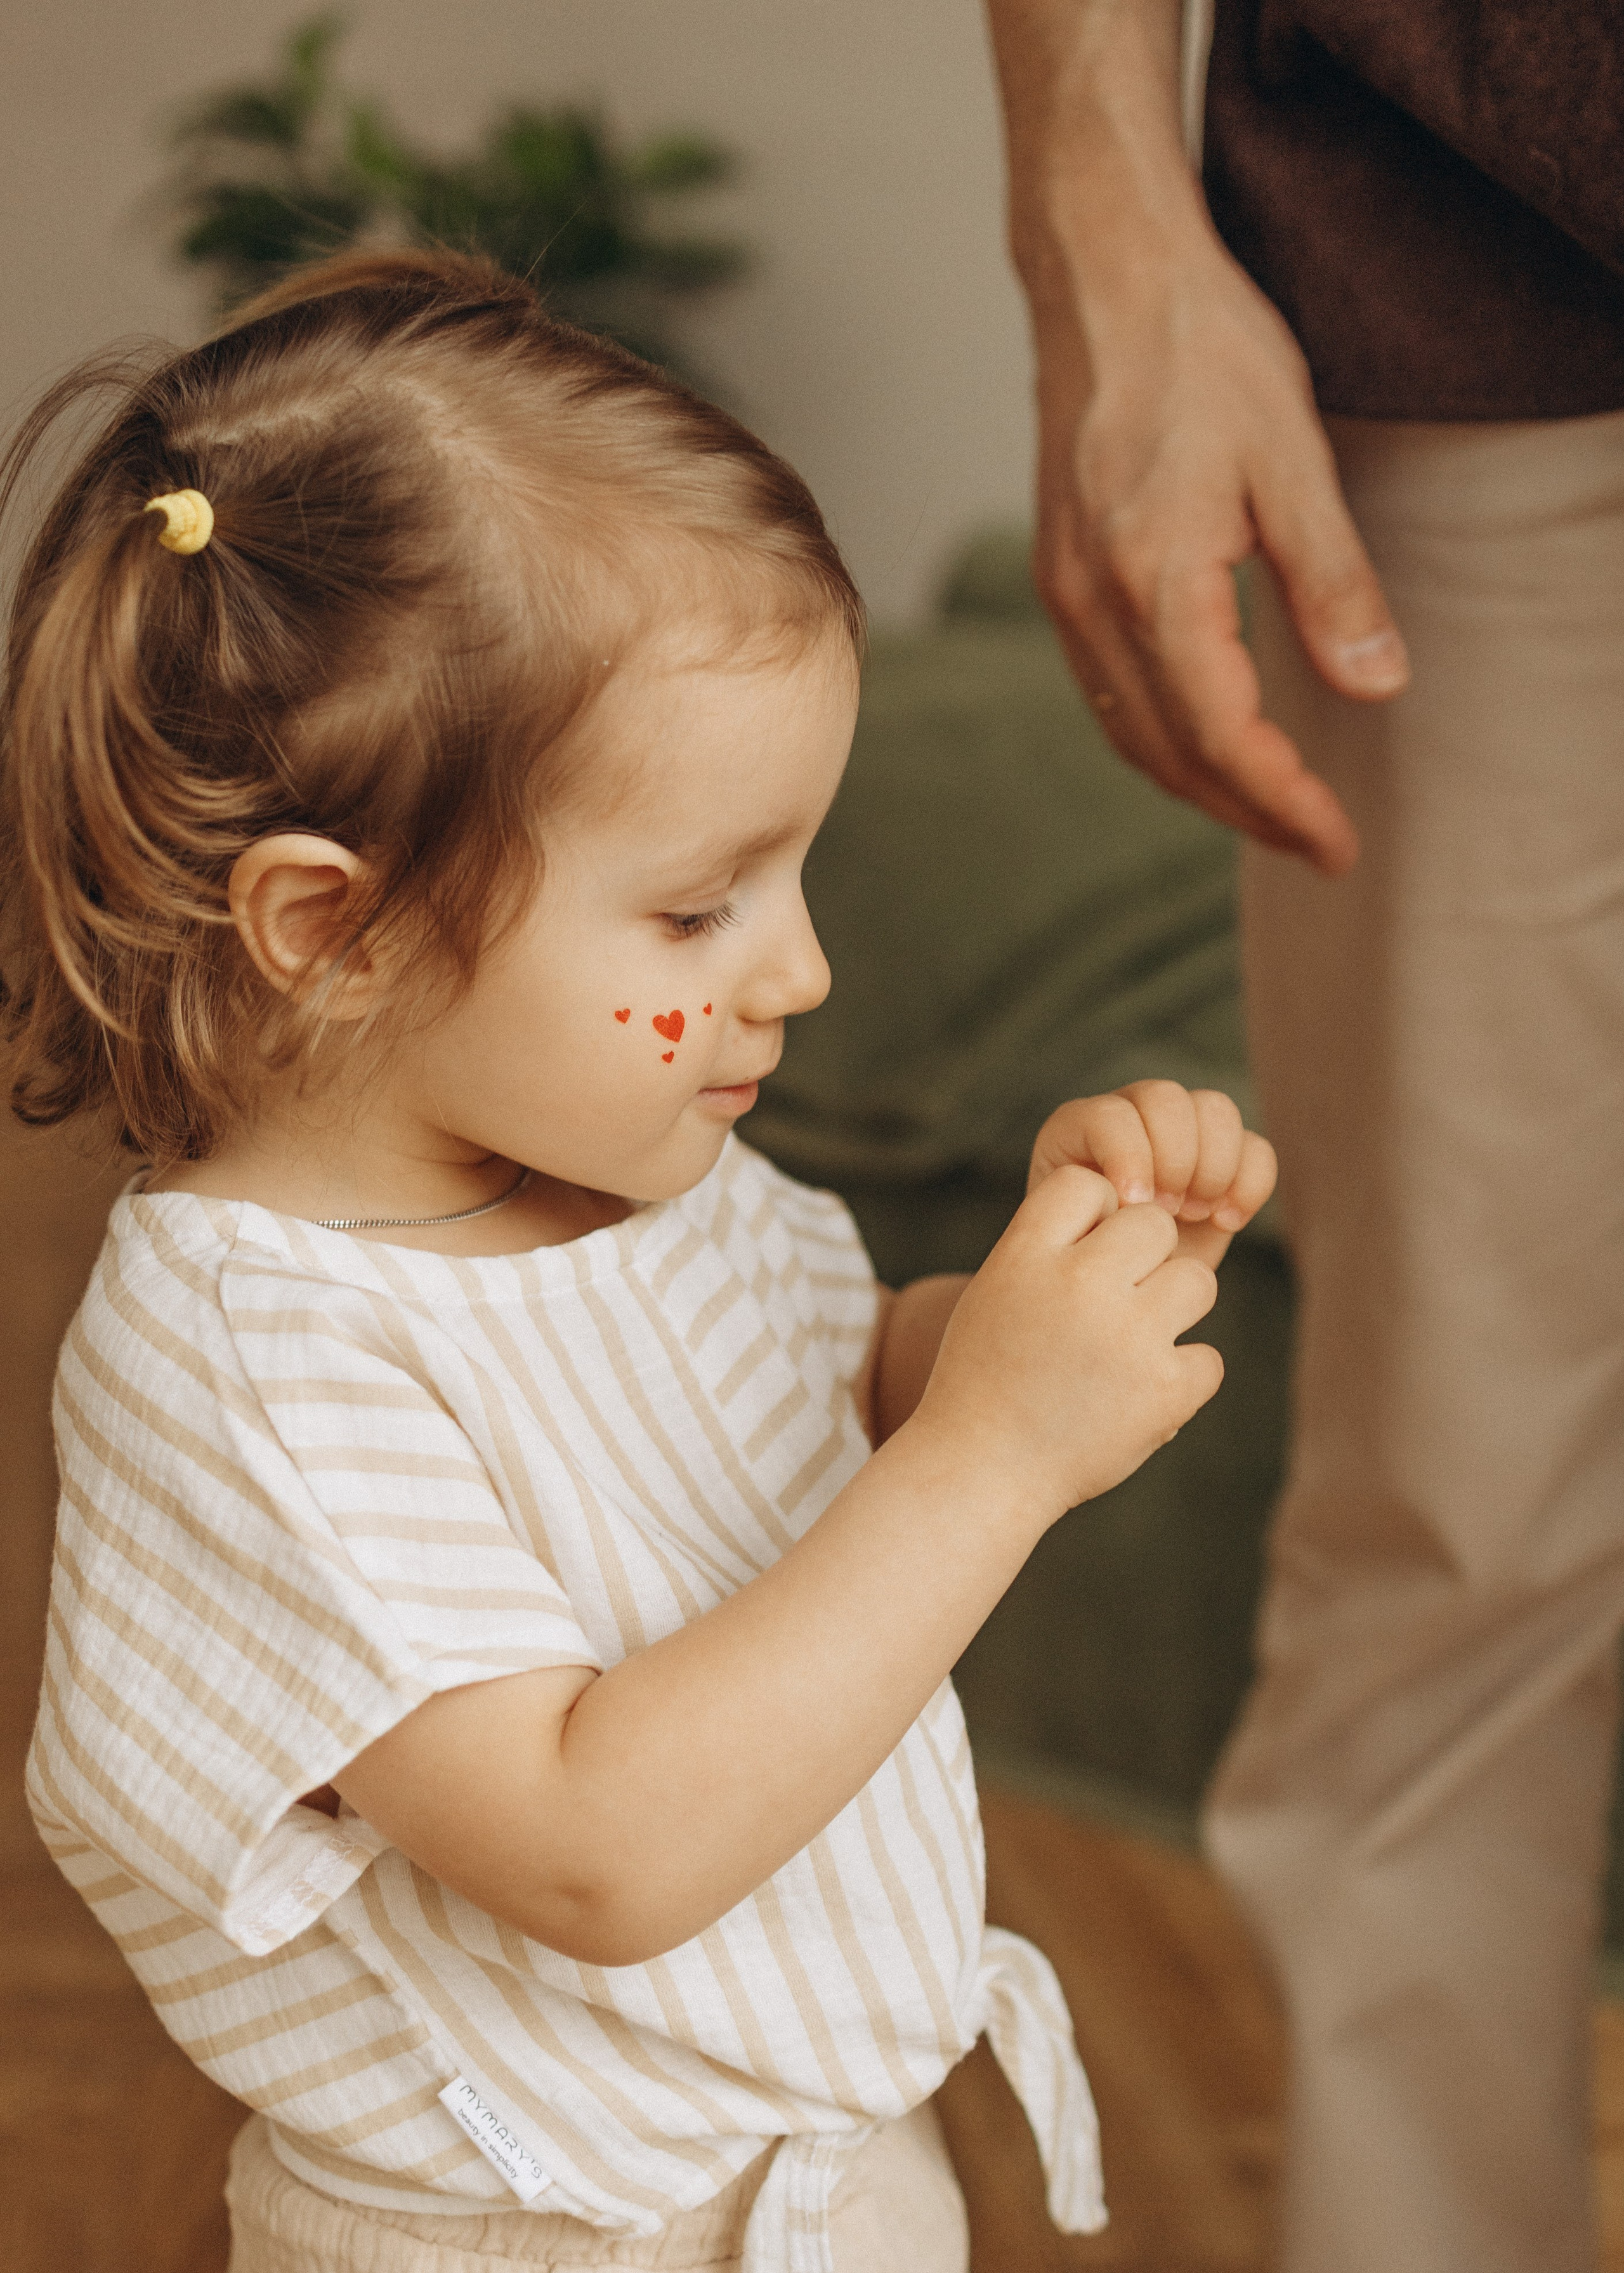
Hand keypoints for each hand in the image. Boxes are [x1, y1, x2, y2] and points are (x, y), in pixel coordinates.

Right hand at [910, 1163, 1221, 1513]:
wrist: (981, 1471)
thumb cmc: (989, 1374)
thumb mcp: (998, 1289)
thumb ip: (1053, 1244)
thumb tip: (1136, 1210)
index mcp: (1025, 1255)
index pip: (1088, 1184)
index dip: (1094, 1217)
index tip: (1079, 1259)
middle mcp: (1078, 1285)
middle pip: (1154, 1226)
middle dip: (1144, 1260)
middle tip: (1113, 1307)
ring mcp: (1127, 1338)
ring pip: (1197, 1282)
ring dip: (1172, 1311)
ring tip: (1129, 1349)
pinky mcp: (1164, 1391)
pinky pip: (1208, 1358)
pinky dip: (1180, 1379)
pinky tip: (1136, 1397)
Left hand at [1027, 1081, 1275, 1269]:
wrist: (1117, 1288)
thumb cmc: (1081, 1262)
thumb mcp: (1068, 1237)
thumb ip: (1085, 1209)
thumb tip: (1130, 1200)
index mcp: (1079, 1127)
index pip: (1111, 1114)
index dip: (1129, 1155)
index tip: (1131, 1206)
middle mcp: (1133, 1116)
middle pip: (1166, 1098)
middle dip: (1174, 1158)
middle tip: (1166, 1211)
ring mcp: (1183, 1132)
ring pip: (1216, 1110)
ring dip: (1213, 1167)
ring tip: (1196, 1216)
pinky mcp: (1224, 1159)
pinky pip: (1256, 1147)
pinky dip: (1250, 1184)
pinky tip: (1225, 1223)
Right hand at [1028, 221, 1406, 875]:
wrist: (1103, 277)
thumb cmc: (1203, 348)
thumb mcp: (1294, 458)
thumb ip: (1333, 582)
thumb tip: (1376, 685)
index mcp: (1154, 581)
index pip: (1222, 736)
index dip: (1283, 801)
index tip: (1337, 840)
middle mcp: (1094, 603)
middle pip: (1169, 755)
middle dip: (1246, 812)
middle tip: (1318, 842)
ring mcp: (1066, 594)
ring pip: (1129, 733)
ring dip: (1200, 786)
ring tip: (1270, 808)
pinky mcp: (1061, 576)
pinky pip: (1105, 692)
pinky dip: (1158, 739)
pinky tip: (1202, 741)